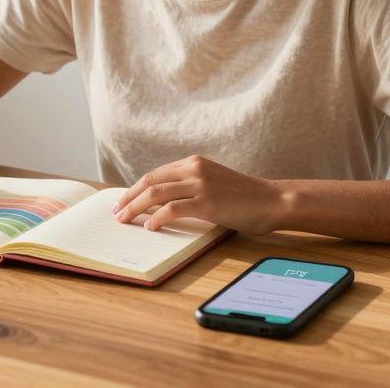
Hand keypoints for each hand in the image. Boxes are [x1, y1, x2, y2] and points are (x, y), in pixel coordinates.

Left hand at [111, 155, 286, 234]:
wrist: (273, 200)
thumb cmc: (245, 198)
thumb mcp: (213, 184)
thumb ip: (190, 188)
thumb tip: (161, 205)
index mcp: (194, 163)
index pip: (156, 174)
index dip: (136, 188)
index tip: (123, 201)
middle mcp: (194, 169)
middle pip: (150, 181)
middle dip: (129, 198)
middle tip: (116, 212)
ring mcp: (200, 184)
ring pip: (156, 193)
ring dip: (136, 208)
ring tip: (125, 220)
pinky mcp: (207, 202)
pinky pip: (173, 209)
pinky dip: (157, 218)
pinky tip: (150, 227)